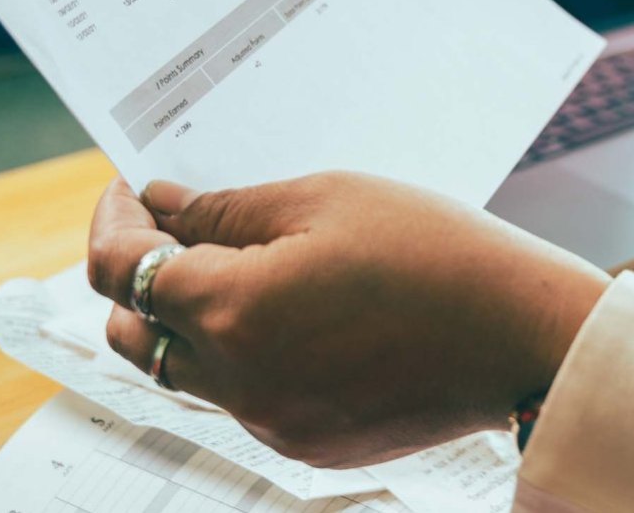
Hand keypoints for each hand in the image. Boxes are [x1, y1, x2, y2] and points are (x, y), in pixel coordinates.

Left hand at [87, 172, 608, 467]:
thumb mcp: (321, 199)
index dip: (113, 220)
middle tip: (174, 225)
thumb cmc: (433, 252)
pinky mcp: (305, 441)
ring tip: (231, 262)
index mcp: (230, 311)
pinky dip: (236, 351)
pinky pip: (239, 396)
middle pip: (132, 331)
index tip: (131, 191)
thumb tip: (163, 206)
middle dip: (134, 274)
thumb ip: (224, 208)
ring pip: (182, 369)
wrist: (520, 333)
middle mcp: (237, 381)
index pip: (119, 268)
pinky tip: (285, 309)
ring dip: (182, 317)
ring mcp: (270, 421)